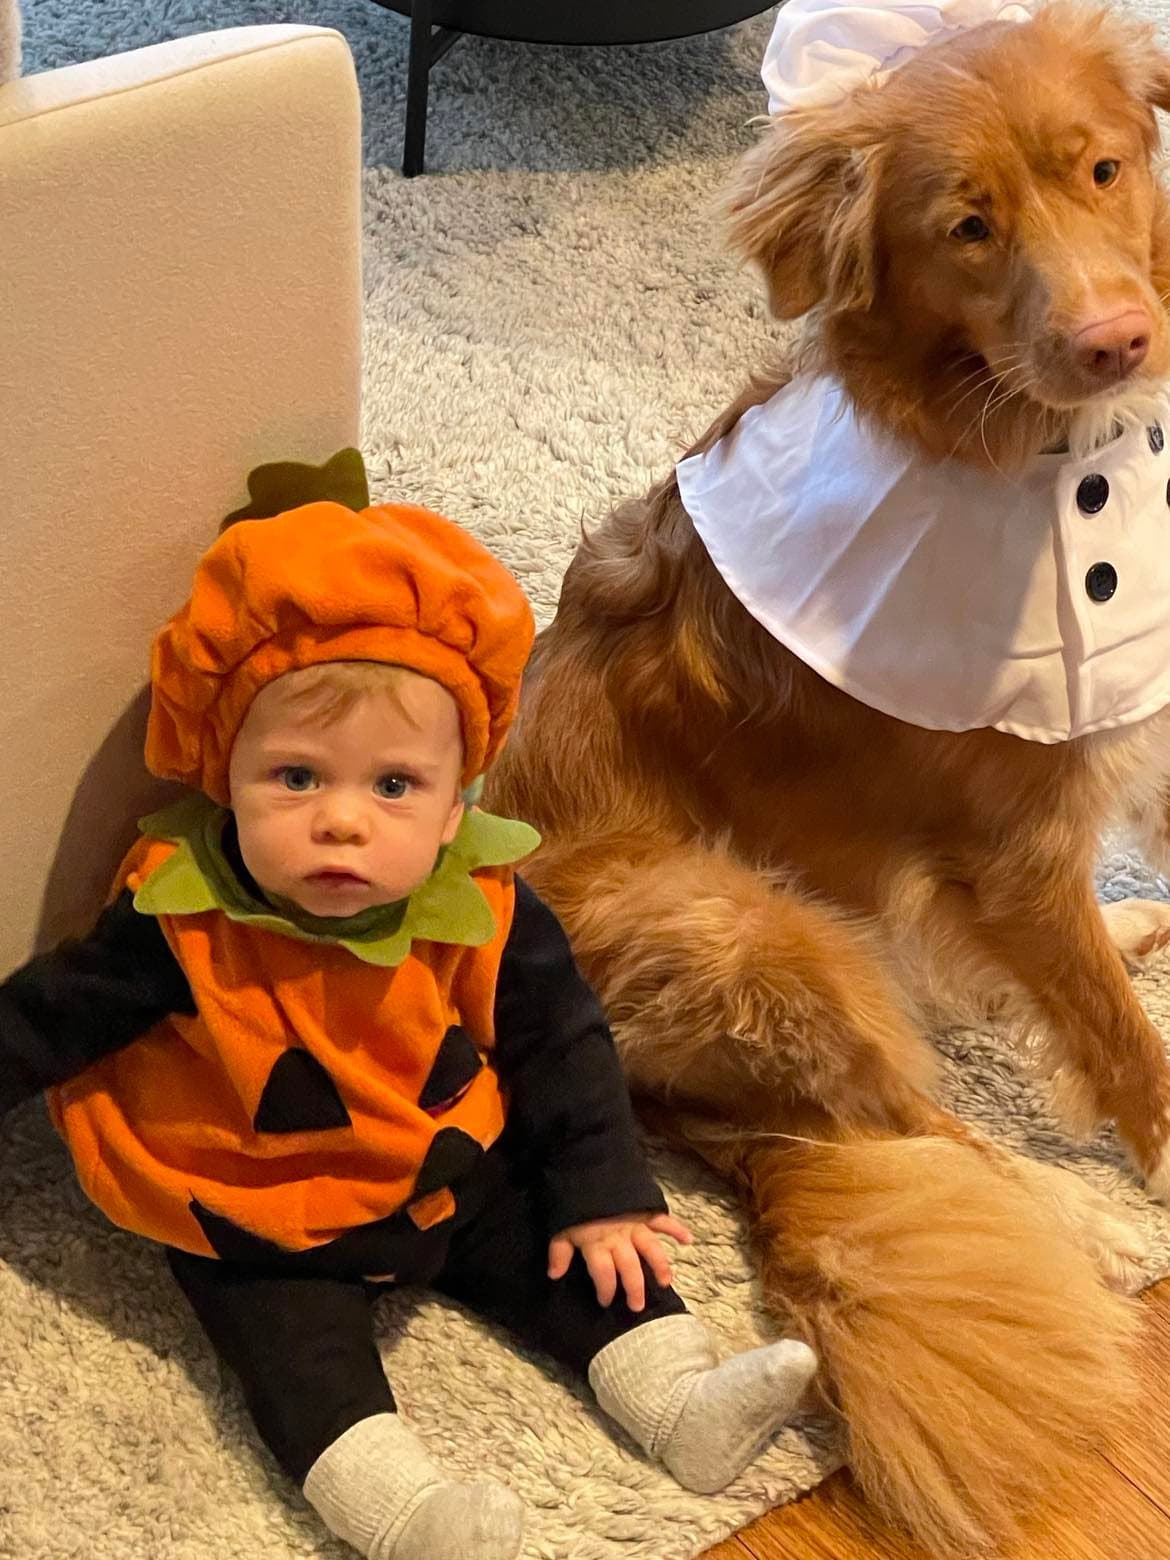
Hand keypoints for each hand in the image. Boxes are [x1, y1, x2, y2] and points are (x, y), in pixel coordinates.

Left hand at [547, 1211, 692, 1310]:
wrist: (586, 1166)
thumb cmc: (572, 1200)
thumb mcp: (559, 1226)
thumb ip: (559, 1252)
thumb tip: (554, 1275)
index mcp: (597, 1242)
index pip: (603, 1272)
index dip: (605, 1289)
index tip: (605, 1302)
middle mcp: (618, 1237)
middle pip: (629, 1267)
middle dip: (634, 1288)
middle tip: (637, 1307)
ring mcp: (634, 1223)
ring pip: (650, 1249)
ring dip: (659, 1266)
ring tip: (665, 1283)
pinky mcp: (644, 1210)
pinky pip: (663, 1220)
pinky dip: (676, 1229)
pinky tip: (688, 1240)